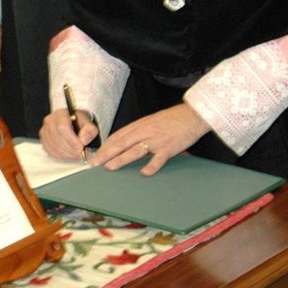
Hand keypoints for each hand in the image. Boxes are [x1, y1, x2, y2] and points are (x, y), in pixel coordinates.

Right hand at [39, 108, 98, 160]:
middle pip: (57, 138)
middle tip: (81, 154)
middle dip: (70, 149)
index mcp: (61, 114)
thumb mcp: (89, 124)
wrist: (74, 124)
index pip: (62, 127)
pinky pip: (50, 152)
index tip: (80, 147)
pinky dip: (61, 156)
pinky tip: (70, 155)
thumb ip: (89, 131)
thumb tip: (83, 140)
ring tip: (77, 155)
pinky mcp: (44, 141)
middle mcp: (50, 121)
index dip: (71, 139)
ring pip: (53, 146)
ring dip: (67, 154)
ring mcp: (45, 131)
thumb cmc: (80, 123)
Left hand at [91, 104, 210, 175]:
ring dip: (122, 159)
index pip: (118, 135)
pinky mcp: (170, 147)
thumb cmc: (172, 119)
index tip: (96, 154)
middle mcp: (146, 131)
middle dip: (107, 153)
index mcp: (140, 125)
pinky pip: (159, 158)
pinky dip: (152, 165)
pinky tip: (145, 172)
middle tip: (95, 163)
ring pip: (136, 150)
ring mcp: (157, 139)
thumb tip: (124, 141)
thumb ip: (139, 131)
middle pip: (122, 143)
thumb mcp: (152, 121)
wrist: (192, 115)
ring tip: (110, 167)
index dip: (105, 145)